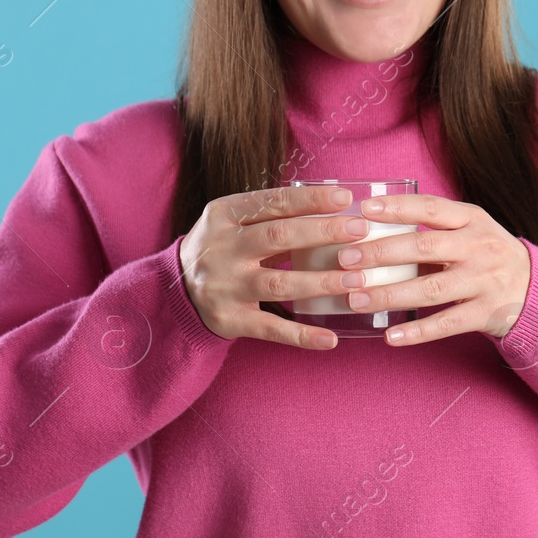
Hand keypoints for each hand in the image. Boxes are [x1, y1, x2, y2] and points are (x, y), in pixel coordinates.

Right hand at [179, 183, 373, 349]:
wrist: (177, 289)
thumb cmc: (222, 247)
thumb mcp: (233, 221)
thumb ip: (272, 214)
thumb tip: (334, 207)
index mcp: (224, 215)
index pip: (272, 201)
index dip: (310, 200)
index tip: (345, 199)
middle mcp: (222, 248)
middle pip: (279, 236)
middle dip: (323, 232)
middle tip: (360, 231)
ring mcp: (225, 286)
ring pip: (279, 283)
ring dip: (321, 282)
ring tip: (356, 280)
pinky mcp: (230, 319)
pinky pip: (271, 329)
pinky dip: (302, 335)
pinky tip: (330, 338)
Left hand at [338, 193, 531, 345]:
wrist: (534, 288)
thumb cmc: (485, 254)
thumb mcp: (468, 232)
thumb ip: (430, 232)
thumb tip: (369, 234)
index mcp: (472, 219)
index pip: (430, 208)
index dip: (397, 207)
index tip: (363, 210)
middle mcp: (480, 247)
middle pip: (425, 247)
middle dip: (381, 253)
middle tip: (346, 260)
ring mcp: (484, 281)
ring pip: (430, 288)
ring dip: (389, 294)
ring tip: (355, 299)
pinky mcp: (486, 313)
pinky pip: (446, 324)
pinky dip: (416, 332)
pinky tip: (390, 336)